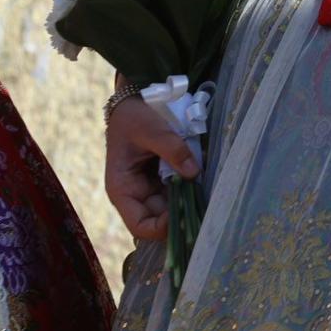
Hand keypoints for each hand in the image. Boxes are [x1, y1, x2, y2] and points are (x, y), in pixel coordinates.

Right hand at [105, 94, 198, 241]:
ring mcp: (150, 189)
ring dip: (188, 204)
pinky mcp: (163, 180)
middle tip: (205, 207)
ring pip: (172, 209)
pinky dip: (190, 191)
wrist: (134, 102)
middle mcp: (136, 195)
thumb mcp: (151, 129)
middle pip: (160, 221)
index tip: (183, 213)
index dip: (162, 228)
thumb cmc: (134, 117)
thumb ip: (172, 149)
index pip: (140, 226)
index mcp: (122, 189)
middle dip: (181, 215)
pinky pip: (178, 193)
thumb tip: (194, 173)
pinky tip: (203, 185)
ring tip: (208, 196)